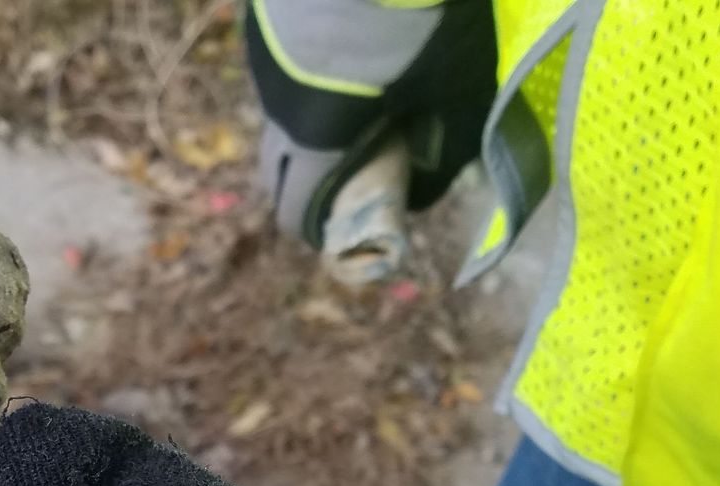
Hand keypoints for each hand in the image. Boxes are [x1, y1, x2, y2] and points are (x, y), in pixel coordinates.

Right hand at [248, 0, 496, 240]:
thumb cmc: (426, 17)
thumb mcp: (455, 90)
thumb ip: (443, 148)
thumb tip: (429, 186)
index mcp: (317, 137)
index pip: (296, 211)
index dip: (319, 231)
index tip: (346, 231)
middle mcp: (276, 104)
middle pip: (275, 170)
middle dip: (308, 185)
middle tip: (354, 177)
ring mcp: (264, 58)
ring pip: (277, 113)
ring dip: (308, 125)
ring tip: (357, 106)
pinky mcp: (264, 18)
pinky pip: (280, 68)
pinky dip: (306, 77)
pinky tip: (345, 52)